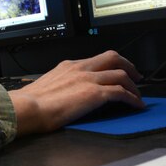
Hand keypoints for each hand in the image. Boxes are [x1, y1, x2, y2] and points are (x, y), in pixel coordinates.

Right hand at [7, 50, 143, 135]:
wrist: (27, 108)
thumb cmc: (31, 103)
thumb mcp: (47, 86)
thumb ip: (61, 85)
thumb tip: (66, 94)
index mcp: (68, 66)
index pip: (94, 60)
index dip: (109, 65)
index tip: (115, 72)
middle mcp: (80, 68)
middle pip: (112, 57)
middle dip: (128, 65)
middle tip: (135, 76)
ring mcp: (88, 79)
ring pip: (121, 74)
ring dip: (133, 85)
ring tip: (138, 95)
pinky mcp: (95, 93)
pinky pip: (122, 92)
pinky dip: (132, 98)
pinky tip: (136, 105)